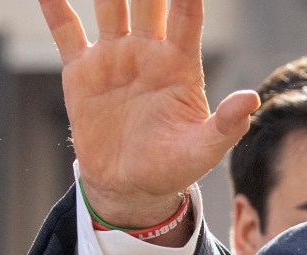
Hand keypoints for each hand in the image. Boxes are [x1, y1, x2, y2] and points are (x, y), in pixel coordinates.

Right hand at [36, 0, 258, 231]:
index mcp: (179, 62)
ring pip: (108, 5)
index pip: (186, 13)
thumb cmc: (172, 165)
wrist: (129, 186)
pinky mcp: (82, 70)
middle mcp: (147, 49)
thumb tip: (251, 100)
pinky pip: (66, 30)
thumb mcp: (202, 151)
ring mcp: (114, 55)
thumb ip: (226, 126)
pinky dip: (55, 7)